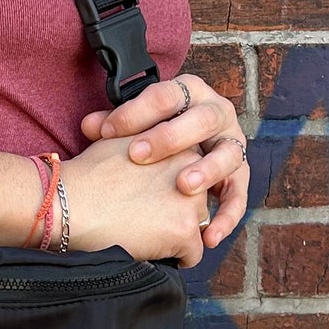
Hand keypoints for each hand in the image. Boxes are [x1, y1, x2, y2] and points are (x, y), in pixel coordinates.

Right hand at [51, 132, 215, 265]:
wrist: (69, 202)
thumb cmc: (86, 174)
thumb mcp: (120, 140)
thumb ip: (145, 141)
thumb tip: (148, 148)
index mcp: (180, 143)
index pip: (193, 172)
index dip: (172, 187)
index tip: (152, 196)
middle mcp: (194, 167)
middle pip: (199, 198)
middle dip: (178, 210)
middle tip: (148, 216)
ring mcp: (192, 200)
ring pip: (199, 225)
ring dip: (178, 233)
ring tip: (148, 234)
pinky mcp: (185, 230)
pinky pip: (194, 254)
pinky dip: (177, 258)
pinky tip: (154, 251)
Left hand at [80, 70, 248, 252]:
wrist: (177, 146)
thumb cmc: (149, 133)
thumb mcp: (133, 126)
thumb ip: (114, 125)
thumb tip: (89, 126)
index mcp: (189, 91)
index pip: (165, 95)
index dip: (136, 113)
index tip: (107, 131)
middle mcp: (217, 112)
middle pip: (202, 119)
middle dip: (170, 137)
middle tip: (138, 154)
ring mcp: (231, 143)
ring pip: (228, 154)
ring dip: (207, 170)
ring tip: (184, 187)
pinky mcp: (238, 174)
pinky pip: (237, 196)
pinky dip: (226, 216)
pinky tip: (208, 236)